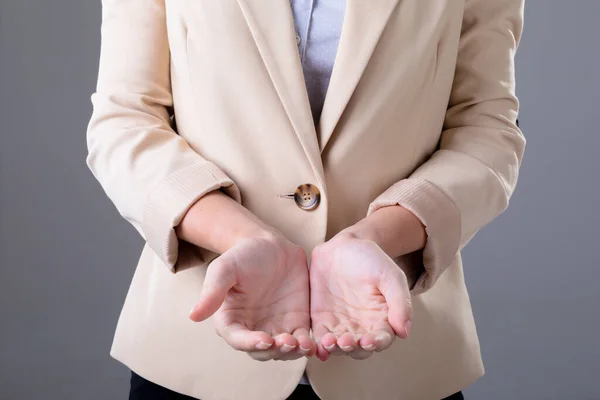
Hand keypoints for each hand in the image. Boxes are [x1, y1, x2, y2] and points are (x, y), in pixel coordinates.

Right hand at [189, 234, 315, 360]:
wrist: (272, 245)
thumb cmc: (243, 255)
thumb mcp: (225, 268)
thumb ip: (212, 292)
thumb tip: (193, 316)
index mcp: (231, 319)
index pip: (237, 339)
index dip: (250, 343)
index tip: (265, 339)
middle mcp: (252, 328)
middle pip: (261, 350)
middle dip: (275, 350)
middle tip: (288, 342)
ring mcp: (276, 327)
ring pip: (282, 351)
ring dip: (292, 352)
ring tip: (303, 344)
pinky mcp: (296, 323)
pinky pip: (302, 340)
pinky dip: (307, 346)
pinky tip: (313, 343)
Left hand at [310, 234, 412, 361]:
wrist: (345, 246)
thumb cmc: (372, 260)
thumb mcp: (390, 276)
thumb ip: (400, 302)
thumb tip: (404, 333)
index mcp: (381, 319)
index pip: (381, 339)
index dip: (376, 343)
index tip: (369, 340)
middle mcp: (361, 327)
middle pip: (359, 349)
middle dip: (353, 348)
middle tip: (346, 342)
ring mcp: (340, 325)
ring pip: (339, 347)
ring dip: (335, 349)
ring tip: (330, 342)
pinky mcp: (321, 320)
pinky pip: (320, 337)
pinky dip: (319, 345)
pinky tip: (318, 345)